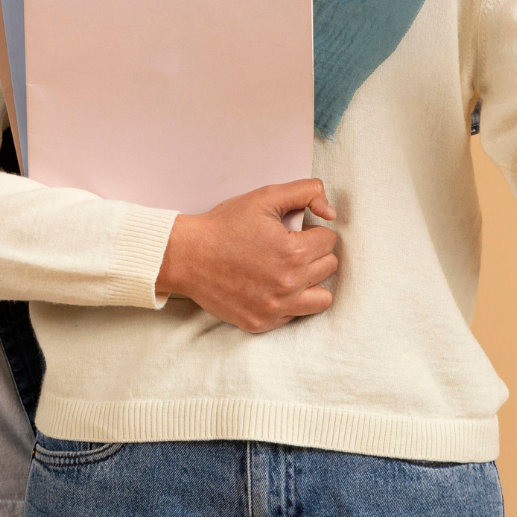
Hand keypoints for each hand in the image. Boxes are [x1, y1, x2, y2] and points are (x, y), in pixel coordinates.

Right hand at [154, 180, 340, 333]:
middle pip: (328, 267)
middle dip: (313, 253)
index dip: (312, 231)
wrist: (186, 256)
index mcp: (293, 251)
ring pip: (322, 299)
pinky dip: (289, 302)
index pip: (329, 240)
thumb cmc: (224, 226)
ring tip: (291, 271)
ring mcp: (275, 308)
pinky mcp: (261, 323)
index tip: (293, 231)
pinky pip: (294, 316)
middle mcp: (288, 284)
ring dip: (311, 282)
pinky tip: (271, 287)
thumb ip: (305, 192)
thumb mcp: (264, 197)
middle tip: (288, 247)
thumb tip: (331, 213)